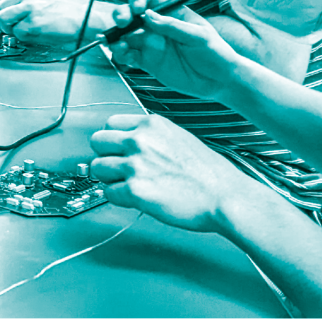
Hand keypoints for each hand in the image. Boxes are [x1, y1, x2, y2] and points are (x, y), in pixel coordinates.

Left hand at [0, 0, 110, 46]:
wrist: (86, 17)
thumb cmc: (69, 10)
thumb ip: (22, 1)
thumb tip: (3, 14)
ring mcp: (29, 8)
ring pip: (2, 21)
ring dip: (7, 31)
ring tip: (19, 34)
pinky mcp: (33, 23)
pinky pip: (17, 33)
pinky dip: (23, 37)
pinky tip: (35, 34)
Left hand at [90, 114, 255, 232]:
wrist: (225, 196)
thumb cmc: (209, 173)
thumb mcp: (179, 137)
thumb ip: (152, 136)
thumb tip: (131, 142)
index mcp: (151, 124)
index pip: (109, 123)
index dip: (112, 139)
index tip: (115, 149)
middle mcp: (140, 140)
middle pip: (96, 141)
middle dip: (104, 156)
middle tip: (116, 168)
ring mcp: (135, 164)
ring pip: (97, 167)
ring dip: (109, 178)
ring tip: (126, 185)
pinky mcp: (134, 189)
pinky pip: (107, 192)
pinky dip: (117, 198)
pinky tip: (133, 198)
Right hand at [110, 0, 241, 100]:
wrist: (218, 80)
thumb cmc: (215, 53)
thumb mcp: (199, 36)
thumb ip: (173, 26)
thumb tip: (148, 16)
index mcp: (171, 13)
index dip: (138, 0)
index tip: (137, 9)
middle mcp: (157, 26)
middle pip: (131, 15)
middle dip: (121, 15)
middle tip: (121, 23)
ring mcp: (151, 44)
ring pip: (125, 36)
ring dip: (117, 38)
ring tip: (119, 45)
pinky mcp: (147, 62)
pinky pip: (128, 56)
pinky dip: (121, 55)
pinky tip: (124, 56)